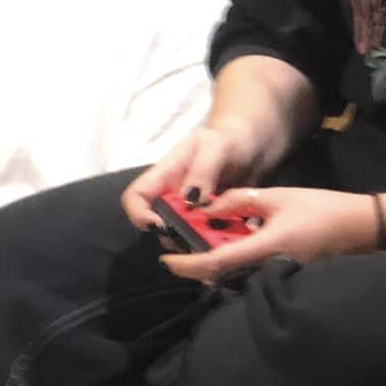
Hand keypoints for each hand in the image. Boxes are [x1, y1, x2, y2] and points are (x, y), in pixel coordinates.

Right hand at [120, 119, 265, 234]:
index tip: (161, 227)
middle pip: (155, 224)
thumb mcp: (215, 147)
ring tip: (216, 242)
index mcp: (165, 175)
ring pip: (178, 236)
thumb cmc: (228, 140)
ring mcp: (189, 212)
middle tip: (194, 241)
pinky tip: (229, 242)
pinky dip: (212, 244)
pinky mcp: (208, 222)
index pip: (136, 196)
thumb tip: (189, 202)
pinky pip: (203, 239)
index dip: (139, 214)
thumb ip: (202, 172)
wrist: (250, 148)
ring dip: (192, 243)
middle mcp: (172, 196)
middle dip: (170, 236)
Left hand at [154, 186, 379, 284]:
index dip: (187, 265)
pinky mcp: (282, 276)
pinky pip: (248, 275)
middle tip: (177, 247)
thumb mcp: (275, 197)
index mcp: (264, 248)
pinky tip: (228, 245)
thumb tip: (204, 208)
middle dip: (195, 264)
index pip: (215, 264)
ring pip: (233, 278)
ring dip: (213, 264)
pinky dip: (232, 264)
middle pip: (220, 276)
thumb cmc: (320, 209)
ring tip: (197, 243)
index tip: (166, 260)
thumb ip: (238, 201)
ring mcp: (276, 276)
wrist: (362, 228)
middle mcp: (267, 270)